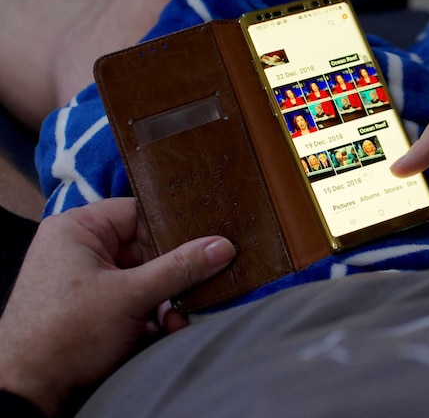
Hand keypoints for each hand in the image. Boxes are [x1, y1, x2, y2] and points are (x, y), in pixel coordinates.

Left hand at [0, 198, 234, 415]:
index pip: (140, 213)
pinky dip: (149, 314)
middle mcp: (79, 248)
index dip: (174, 229)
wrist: (28, 391)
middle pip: (145, 247)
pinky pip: (130, 298)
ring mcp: (83, 278)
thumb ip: (181, 268)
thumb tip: (224, 245)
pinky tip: (163, 330)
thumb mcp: (132, 296)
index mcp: (78, 229)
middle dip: (173, 275)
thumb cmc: (68, 333)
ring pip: (142, 276)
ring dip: (165, 300)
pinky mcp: (90, 306)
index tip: (208, 243)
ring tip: (176, 320)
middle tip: (200, 288)